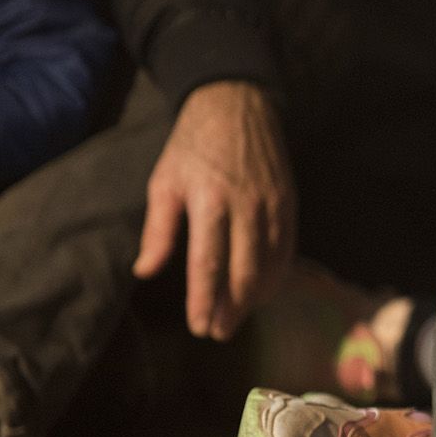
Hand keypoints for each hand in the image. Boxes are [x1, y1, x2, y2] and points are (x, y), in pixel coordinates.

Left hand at [134, 81, 296, 340]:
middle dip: (232, 308)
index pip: (208, 264)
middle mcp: (245, 206)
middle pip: (244, 271)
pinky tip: (266, 290)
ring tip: (239, 316)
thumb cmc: (193, 145)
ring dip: (256, 296)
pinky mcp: (289, 201)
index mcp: (208, 201)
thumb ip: (158, 230)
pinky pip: (288, 247)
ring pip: (270, 263)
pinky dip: (278, 273)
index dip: (205, 300)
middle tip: (219, 332)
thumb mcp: (164, 182)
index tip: (199, 327)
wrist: (238, 105)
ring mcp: (272, 204)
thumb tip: (146, 271)